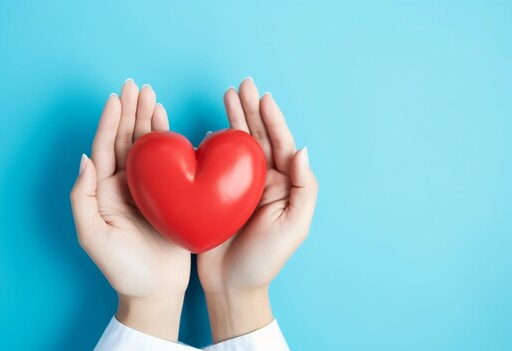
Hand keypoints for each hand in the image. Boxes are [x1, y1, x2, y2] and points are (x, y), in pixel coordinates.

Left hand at [70, 80, 190, 341]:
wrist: (154, 290)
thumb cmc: (122, 268)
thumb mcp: (92, 236)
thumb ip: (83, 198)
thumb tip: (84, 159)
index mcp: (106, 191)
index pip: (106, 147)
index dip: (110, 120)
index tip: (116, 96)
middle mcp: (126, 184)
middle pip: (126, 139)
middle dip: (130, 111)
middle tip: (136, 86)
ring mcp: (149, 188)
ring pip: (147, 146)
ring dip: (148, 119)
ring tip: (151, 94)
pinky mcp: (171, 194)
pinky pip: (170, 161)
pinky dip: (169, 139)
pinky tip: (168, 121)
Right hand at [197, 78, 318, 341]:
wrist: (232, 286)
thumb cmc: (266, 260)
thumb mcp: (295, 227)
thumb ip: (304, 188)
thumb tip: (301, 149)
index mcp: (282, 185)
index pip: (278, 145)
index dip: (272, 119)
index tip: (263, 97)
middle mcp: (260, 181)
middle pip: (256, 138)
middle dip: (250, 110)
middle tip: (242, 86)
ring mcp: (235, 187)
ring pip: (235, 146)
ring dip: (232, 120)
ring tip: (228, 96)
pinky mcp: (213, 195)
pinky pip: (212, 165)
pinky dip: (210, 146)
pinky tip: (207, 131)